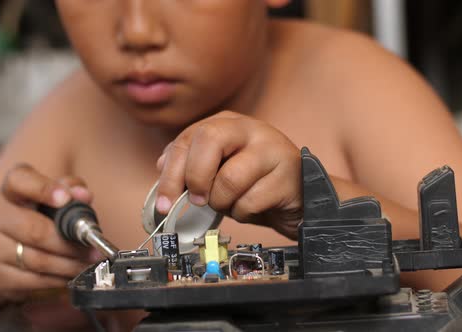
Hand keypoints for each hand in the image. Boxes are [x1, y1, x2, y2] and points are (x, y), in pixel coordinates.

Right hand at [0, 164, 98, 308]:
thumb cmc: (34, 220)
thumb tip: (84, 195)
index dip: (43, 189)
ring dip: (71, 264)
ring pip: (39, 260)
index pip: (20, 181)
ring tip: (91, 262)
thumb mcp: (49, 199)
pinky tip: (74, 274)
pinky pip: (36, 280)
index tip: (66, 198)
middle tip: (95, 248)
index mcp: (11, 191)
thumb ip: (70, 190)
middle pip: (36, 231)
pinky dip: (61, 278)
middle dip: (71, 243)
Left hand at [156, 111, 302, 238]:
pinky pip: (251, 201)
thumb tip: (161, 168)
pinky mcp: (288, 173)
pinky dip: (245, 213)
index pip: (187, 138)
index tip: (164, 202)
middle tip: (198, 200)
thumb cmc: (256, 184)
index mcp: (227, 124)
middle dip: (195, 177)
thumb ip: (191, 166)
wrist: (301, 197)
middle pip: (208, 140)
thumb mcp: (220, 171)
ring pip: (229, 178)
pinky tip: (255, 207)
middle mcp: (250, 128)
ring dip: (223, 202)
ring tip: (234, 203)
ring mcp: (272, 148)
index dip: (170, 173)